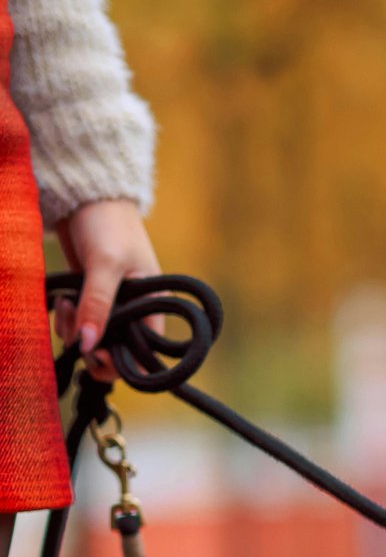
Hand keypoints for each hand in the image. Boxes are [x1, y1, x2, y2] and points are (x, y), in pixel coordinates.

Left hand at [54, 199, 160, 382]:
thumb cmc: (108, 224)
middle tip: (76, 332)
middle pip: (115, 352)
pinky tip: (63, 301)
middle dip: (91, 348)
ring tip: (66, 306)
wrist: (86, 194)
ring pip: (92, 339)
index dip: (121, 362)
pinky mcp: (89, 298)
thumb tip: (87, 345)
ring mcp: (110, 305)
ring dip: (73, 332)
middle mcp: (133, 312)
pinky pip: (78, 323)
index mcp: (152, 308)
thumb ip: (97, 305)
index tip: (95, 352)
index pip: (144, 355)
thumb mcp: (105, 265)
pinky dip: (67, 320)